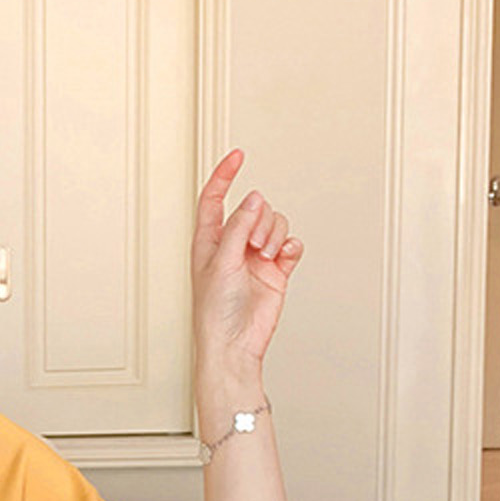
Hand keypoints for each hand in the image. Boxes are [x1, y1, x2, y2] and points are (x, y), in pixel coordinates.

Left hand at [192, 149, 303, 377]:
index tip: (238, 155)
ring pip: (275, 223)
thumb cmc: (216, 313)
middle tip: (253, 245)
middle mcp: (232, 246)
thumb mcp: (221, 262)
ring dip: (274, 234)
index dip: (224, 176)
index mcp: (209, 243)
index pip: (214, 200)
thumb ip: (238, 227)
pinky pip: (290, 243)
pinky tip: (283, 257)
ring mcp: (255, 257)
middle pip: (255, 209)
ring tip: (265, 256)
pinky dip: (290, 246)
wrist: (234, 345)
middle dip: (260, 220)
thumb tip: (254, 198)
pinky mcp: (276, 269)